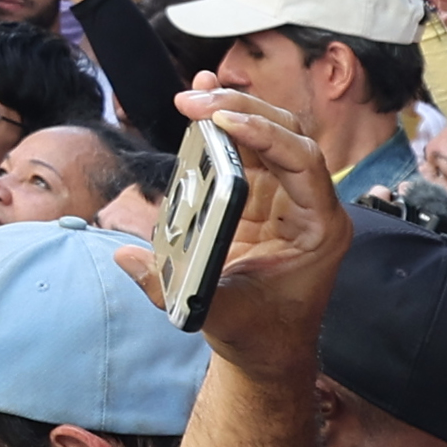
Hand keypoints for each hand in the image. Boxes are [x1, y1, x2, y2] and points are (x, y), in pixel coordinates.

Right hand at [157, 83, 345, 385]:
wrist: (269, 350)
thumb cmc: (258, 334)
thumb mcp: (218, 315)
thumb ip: (171, 288)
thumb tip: (126, 256)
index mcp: (319, 229)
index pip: (303, 163)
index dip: (265, 134)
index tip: (222, 121)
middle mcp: (310, 204)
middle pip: (287, 135)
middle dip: (242, 109)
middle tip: (195, 101)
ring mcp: (287, 197)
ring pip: (270, 133)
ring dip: (233, 108)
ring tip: (193, 95)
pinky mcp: (262, 197)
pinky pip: (249, 149)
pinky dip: (227, 125)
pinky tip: (203, 105)